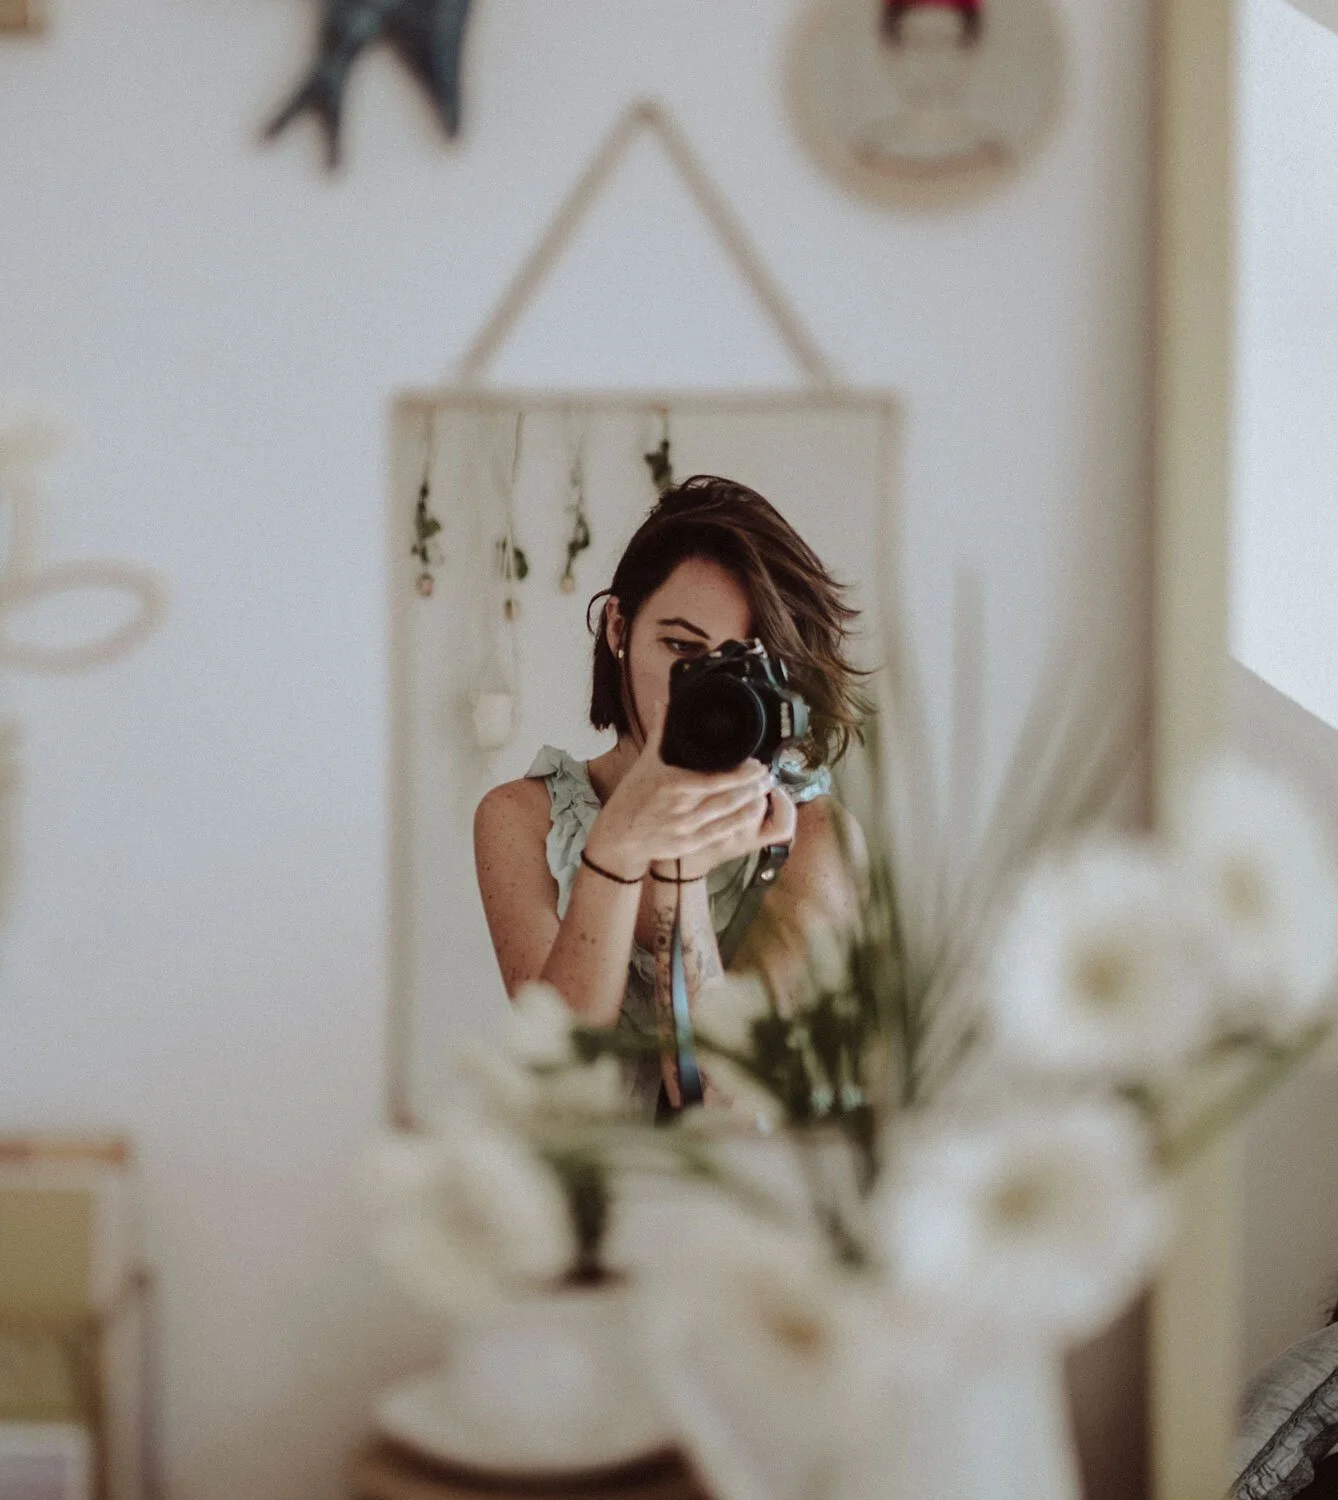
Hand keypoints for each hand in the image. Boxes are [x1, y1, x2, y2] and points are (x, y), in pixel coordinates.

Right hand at [584, 701, 786, 878]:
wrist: (618, 835)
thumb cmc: (632, 797)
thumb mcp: (645, 763)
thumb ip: (660, 732)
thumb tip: (665, 703)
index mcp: (672, 785)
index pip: (715, 779)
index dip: (741, 774)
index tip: (757, 764)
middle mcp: (681, 809)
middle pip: (727, 797)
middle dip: (752, 786)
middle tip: (769, 774)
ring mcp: (686, 829)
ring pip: (728, 816)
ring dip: (751, 803)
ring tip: (766, 790)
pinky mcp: (689, 845)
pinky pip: (720, 833)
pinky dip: (739, 822)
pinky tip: (751, 812)